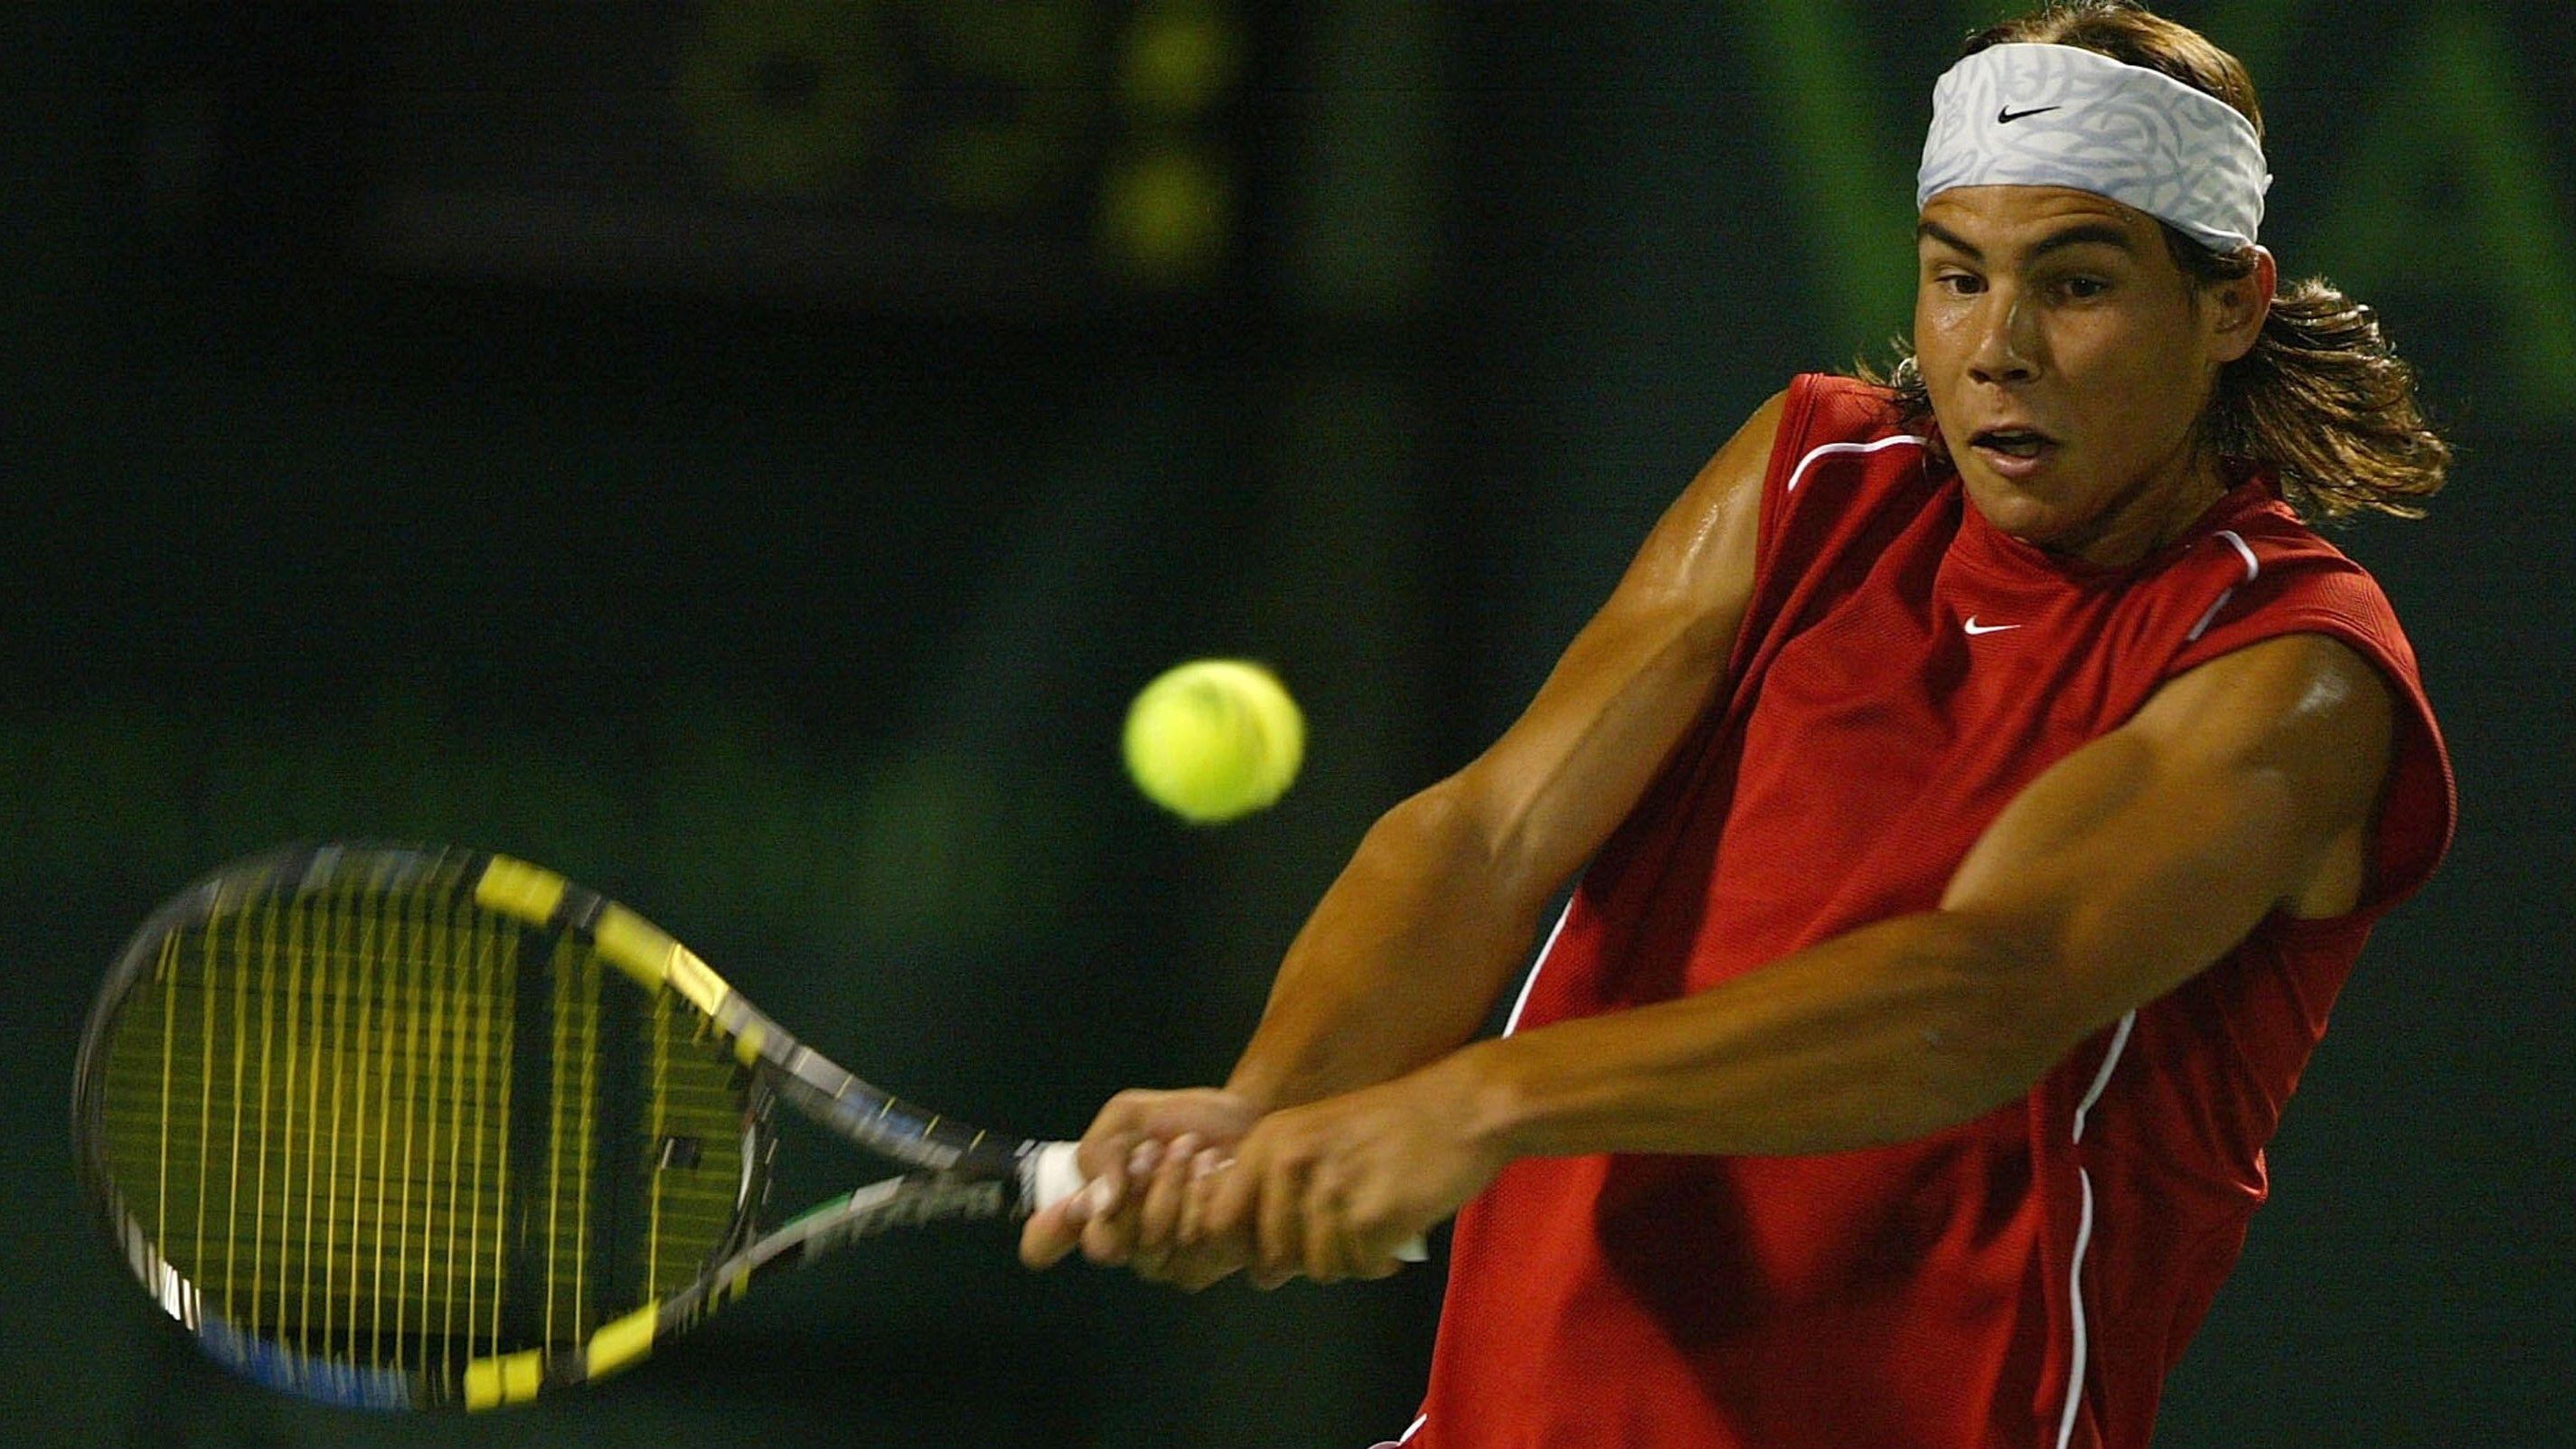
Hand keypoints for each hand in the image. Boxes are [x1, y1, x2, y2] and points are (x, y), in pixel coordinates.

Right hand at [1018, 1086, 1258, 1286]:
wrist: (1244, 1118)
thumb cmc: (1179, 1121)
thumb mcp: (1128, 1117)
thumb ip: (1101, 1153)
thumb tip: (1094, 1203)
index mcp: (1094, 1211)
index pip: (1042, 1244)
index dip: (1048, 1228)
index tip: (1072, 1199)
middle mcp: (1124, 1245)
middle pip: (1104, 1244)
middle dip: (1135, 1185)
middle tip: (1157, 1148)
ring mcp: (1166, 1261)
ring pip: (1153, 1244)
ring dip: (1174, 1183)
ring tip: (1194, 1151)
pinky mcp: (1211, 1262)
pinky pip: (1197, 1242)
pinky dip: (1208, 1193)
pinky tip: (1218, 1170)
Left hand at [1187, 1055, 1502, 1286]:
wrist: (1462, 1108)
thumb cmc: (1392, 1126)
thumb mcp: (1317, 1136)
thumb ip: (1277, 1189)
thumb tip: (1255, 1266)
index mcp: (1269, 1141)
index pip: (1218, 1221)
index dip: (1242, 1248)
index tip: (1276, 1249)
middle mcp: (1290, 1163)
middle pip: (1272, 1257)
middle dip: (1307, 1257)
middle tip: (1345, 1231)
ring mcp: (1330, 1191)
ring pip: (1318, 1268)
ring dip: (1349, 1256)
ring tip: (1375, 1219)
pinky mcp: (1371, 1219)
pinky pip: (1359, 1266)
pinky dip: (1380, 1258)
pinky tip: (1397, 1224)